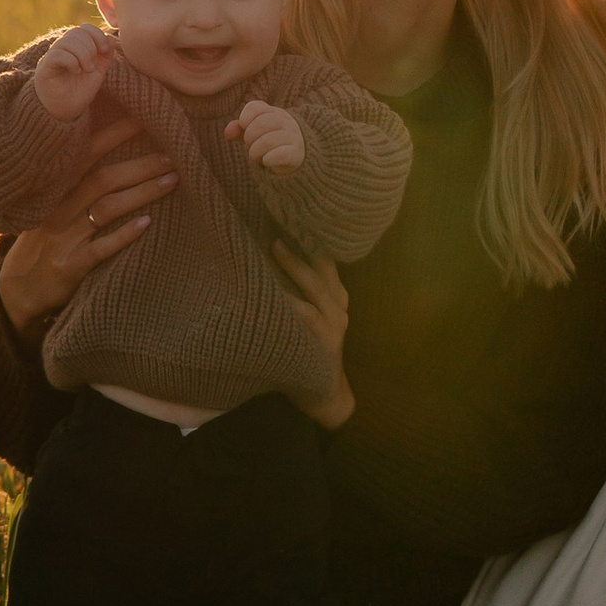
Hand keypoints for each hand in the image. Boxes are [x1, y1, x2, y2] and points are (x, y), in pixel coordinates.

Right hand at [0, 110, 174, 340]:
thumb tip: (116, 153)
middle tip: (172, 155)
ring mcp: (64, 237)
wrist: (18, 290)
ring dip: (142, 193)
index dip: (112, 135)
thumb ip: (76, 183)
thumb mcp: (50, 207)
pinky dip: (124, 234)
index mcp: (55, 190)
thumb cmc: (44, 241)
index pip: (85, 154)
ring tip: (171, 181)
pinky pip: (100, 248)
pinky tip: (147, 224)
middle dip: (139, 165)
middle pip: (103, 179)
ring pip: (106, 208)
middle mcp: (58, 209)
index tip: (142, 118)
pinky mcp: (70, 265)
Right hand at [31, 24, 115, 122]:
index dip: (97, 34)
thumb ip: (105, 55)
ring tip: (86, 70)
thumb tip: (112, 38)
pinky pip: (57, 54)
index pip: (84, 27)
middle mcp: (62, 47)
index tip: (104, 50)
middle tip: (92, 66)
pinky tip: (76, 71)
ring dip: (82, 55)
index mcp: (75, 46)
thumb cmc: (80, 89)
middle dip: (90, 48)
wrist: (65, 110)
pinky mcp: (45, 67)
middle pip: (76, 32)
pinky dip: (71, 61)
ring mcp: (52, 55)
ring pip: (67, 41)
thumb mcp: (98, 71)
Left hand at [228, 95, 305, 171]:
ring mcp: (292, 136)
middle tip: (250, 146)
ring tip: (256, 157)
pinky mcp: (296, 153)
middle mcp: (285, 121)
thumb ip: (239, 130)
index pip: (255, 107)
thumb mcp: (253, 134)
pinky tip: (266, 161)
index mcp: (273, 112)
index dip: (244, 119)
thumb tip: (228, 132)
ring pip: (267, 141)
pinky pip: (280, 155)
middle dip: (249, 139)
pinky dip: (268, 160)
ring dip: (255, 152)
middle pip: (260, 124)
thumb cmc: (270, 142)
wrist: (297, 157)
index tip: (245, 129)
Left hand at [271, 240, 352, 429]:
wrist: (324, 393)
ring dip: (295, 267)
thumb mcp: (310, 314)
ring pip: (315, 288)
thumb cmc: (307, 347)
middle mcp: (338, 305)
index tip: (291, 212)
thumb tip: (267, 254)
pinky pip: (307, 317)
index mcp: (335, 294)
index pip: (325, 258)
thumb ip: (298, 290)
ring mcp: (334, 324)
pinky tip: (276, 292)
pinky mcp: (325, 343)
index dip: (311, 235)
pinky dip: (292, 303)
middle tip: (276, 223)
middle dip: (300, 244)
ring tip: (274, 248)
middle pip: (321, 267)